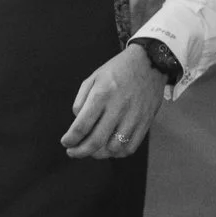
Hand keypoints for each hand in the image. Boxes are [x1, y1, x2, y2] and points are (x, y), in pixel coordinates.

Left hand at [61, 45, 166, 159]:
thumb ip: (81, 100)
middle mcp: (118, 107)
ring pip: (113, 148)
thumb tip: (77, 123)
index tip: (65, 142)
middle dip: (80, 151)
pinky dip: (117, 153)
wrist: (149, 63)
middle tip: (73, 152)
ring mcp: (134, 117)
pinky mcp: (145, 122)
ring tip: (92, 150)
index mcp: (102, 94)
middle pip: (96, 141)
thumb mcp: (93, 77)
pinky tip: (109, 148)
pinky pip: (130, 147)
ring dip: (99, 154)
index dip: (70, 139)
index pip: (82, 125)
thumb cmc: (118, 70)